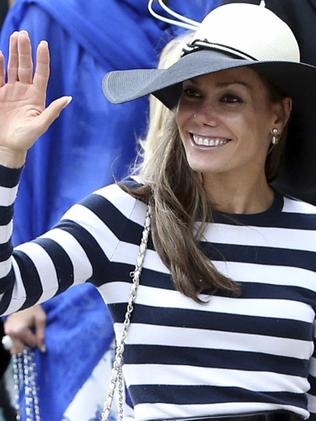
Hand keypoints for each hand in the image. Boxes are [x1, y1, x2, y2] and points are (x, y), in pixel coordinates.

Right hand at [0, 31, 71, 166]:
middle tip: (23, 33)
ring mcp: (11, 91)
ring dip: (13, 52)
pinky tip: (0, 53)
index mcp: (37, 96)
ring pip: (12, 67)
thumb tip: (68, 98)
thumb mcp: (41, 125)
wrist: (7, 147)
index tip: (43, 44)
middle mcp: (24, 90)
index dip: (43, 59)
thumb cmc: (26, 139)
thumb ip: (53, 111)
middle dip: (24, 50)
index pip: (41, 73)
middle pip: (25, 66)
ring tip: (14, 35)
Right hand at [4, 304, 46, 353]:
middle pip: (21, 348)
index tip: (39, 333)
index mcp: (19, 331)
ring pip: (16, 347)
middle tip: (34, 336)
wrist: (23, 300)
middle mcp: (11, 333)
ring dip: (23, 344)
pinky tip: (24, 333)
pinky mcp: (6, 330)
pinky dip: (19, 341)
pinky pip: (13, 341)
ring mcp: (7, 332)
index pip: (31, 344)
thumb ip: (41, 335)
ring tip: (29, 334)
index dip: (38, 340)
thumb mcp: (41, 319)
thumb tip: (43, 350)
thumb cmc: (33, 308)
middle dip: (29, 345)